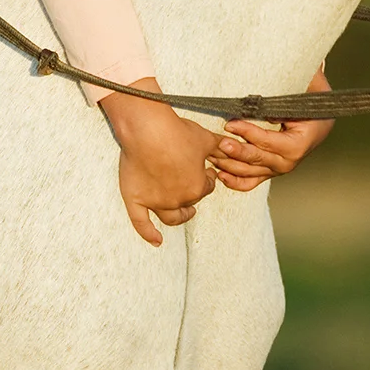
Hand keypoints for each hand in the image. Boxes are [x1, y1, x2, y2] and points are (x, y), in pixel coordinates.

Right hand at [99, 78, 221, 246]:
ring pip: (171, 217)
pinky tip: (156, 240)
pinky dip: (149, 234)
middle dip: (194, 191)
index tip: (207, 170)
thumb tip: (232, 146)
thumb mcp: (205, 139)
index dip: (209, 178)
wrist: (147, 129)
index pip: (208, 187)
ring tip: (185, 214)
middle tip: (192, 179)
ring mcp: (156, 202)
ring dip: (180, 217)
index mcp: (197, 187)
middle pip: (190, 201)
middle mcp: (178, 199)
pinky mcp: (136, 200)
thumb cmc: (177, 132)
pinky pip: (142, 223)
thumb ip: (220, 147)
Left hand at [209, 67, 334, 191]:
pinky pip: (252, 181)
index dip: (250, 133)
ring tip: (213, 156)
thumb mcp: (307, 89)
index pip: (271, 141)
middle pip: (260, 159)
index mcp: (302, 141)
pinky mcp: (271, 170)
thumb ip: (290, 90)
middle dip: (238, 151)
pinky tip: (221, 175)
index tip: (231, 124)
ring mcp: (280, 167)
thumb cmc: (310, 98)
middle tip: (219, 143)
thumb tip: (265, 98)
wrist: (318, 115)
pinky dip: (236, 181)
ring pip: (253, 172)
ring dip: (232, 166)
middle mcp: (292, 159)